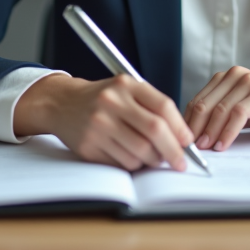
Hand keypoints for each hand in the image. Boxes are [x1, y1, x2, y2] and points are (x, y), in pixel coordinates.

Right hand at [13, 74, 193, 171]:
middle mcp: (111, 102)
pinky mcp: (89, 145)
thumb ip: (152, 106)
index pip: (162, 106)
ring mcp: (98, 124)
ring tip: (153, 158)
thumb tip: (181, 137)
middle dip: (173, 151)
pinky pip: (122, 163)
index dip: (180, 128)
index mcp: (125, 85)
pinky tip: (132, 157)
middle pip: (154, 131)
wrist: (62, 103)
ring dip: (152, 160)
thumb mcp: (126, 90)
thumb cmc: (102, 98)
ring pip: (140, 152)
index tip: (188, 142)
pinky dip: (134, 165)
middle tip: (180, 162)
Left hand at [183, 66, 249, 151]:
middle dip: (194, 129)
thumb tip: (196, 135)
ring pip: (219, 109)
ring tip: (205, 150)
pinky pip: (238, 113)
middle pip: (204, 104)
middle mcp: (236, 75)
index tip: (182, 144)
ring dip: (209, 132)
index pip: (198, 101)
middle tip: (190, 150)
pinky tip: (223, 145)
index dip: (187, 123)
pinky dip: (227, 131)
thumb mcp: (246, 112)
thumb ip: (224, 116)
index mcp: (227, 78)